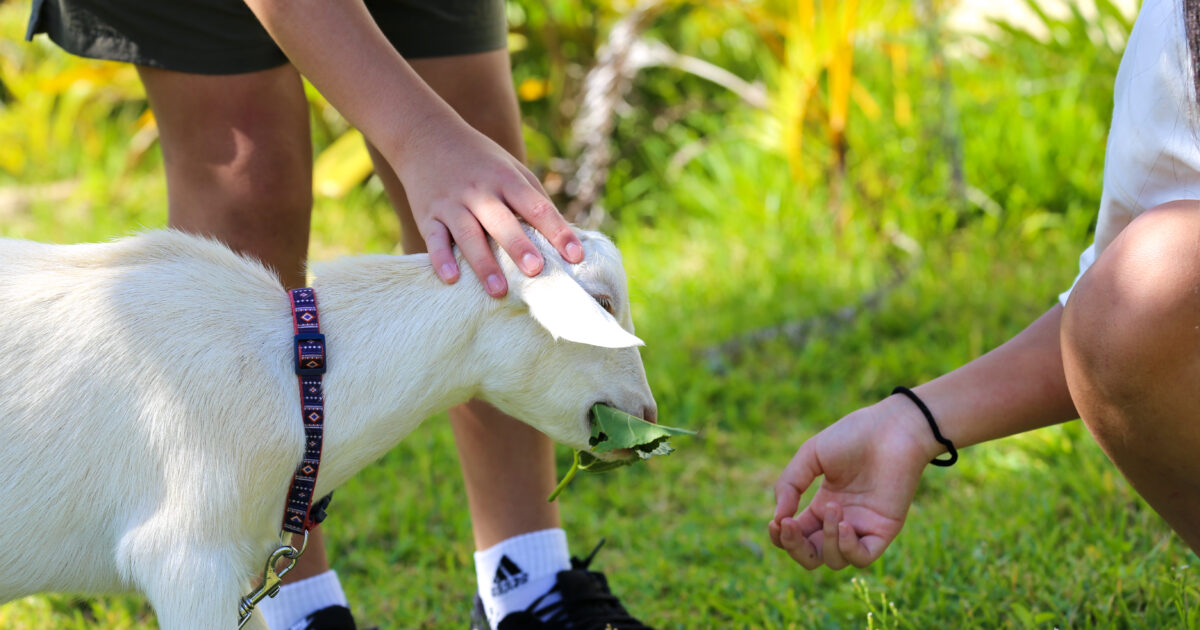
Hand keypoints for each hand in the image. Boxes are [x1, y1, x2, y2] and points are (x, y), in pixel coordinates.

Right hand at [393, 116, 582, 296]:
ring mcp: (452, 203)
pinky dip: (442, 258)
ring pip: (469, 235)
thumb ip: (534, 200)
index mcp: (506, 179)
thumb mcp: (511, 169)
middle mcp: (480, 191)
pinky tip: (452, 278)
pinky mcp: (429, 215)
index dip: (558, 231)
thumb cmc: (480, 161)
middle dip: (518, 246)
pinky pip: (435, 239)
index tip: (576, 256)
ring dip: (484, 263)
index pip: (536, 206)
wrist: (427, 136)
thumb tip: (566, 236)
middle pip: (501, 221)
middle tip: (535, 271)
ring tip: (499, 291)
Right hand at [769, 396, 936, 568]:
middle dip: (795, 547)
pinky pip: (862, 558)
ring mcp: (862, 527)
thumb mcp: (810, 455)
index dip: (782, 537)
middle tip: (790, 525)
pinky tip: (845, 525)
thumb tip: (779, 518)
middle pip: (811, 557)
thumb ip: (789, 484)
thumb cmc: (853, 436)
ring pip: (834, 560)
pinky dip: (848, 548)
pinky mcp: (884, 530)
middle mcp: (841, 522)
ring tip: (833, 506)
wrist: (893, 429)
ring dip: (826, 539)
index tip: (776, 521)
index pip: (796, 537)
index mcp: (822, 506)